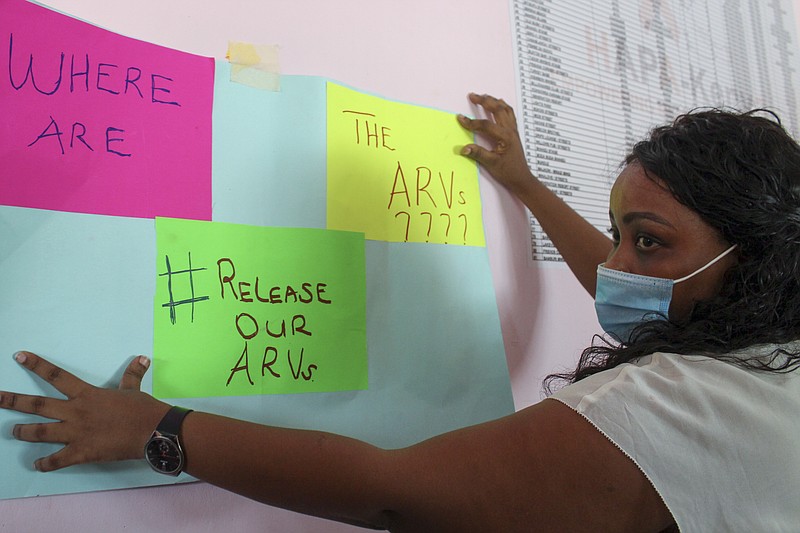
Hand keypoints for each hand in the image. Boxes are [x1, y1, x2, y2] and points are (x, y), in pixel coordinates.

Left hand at [0, 351, 169, 471]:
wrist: (152, 431)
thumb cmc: (142, 409)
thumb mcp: (133, 390)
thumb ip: (132, 375)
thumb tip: (142, 358)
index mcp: (86, 394)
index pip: (57, 376)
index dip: (37, 365)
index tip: (19, 356)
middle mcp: (76, 412)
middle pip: (38, 406)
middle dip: (13, 401)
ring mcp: (76, 433)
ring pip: (41, 432)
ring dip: (23, 432)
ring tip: (12, 431)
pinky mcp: (81, 452)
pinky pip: (57, 460)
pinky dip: (45, 464)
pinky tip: (37, 465)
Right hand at [457, 93, 534, 195]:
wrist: (522, 178)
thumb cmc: (508, 172)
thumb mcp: (492, 164)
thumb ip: (478, 154)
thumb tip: (463, 148)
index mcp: (505, 137)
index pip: (486, 125)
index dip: (472, 122)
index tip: (460, 118)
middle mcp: (510, 130)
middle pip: (498, 110)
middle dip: (484, 101)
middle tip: (472, 95)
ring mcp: (513, 130)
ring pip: (505, 109)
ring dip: (494, 101)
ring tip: (484, 96)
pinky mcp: (514, 132)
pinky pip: (510, 114)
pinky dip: (503, 106)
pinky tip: (500, 103)